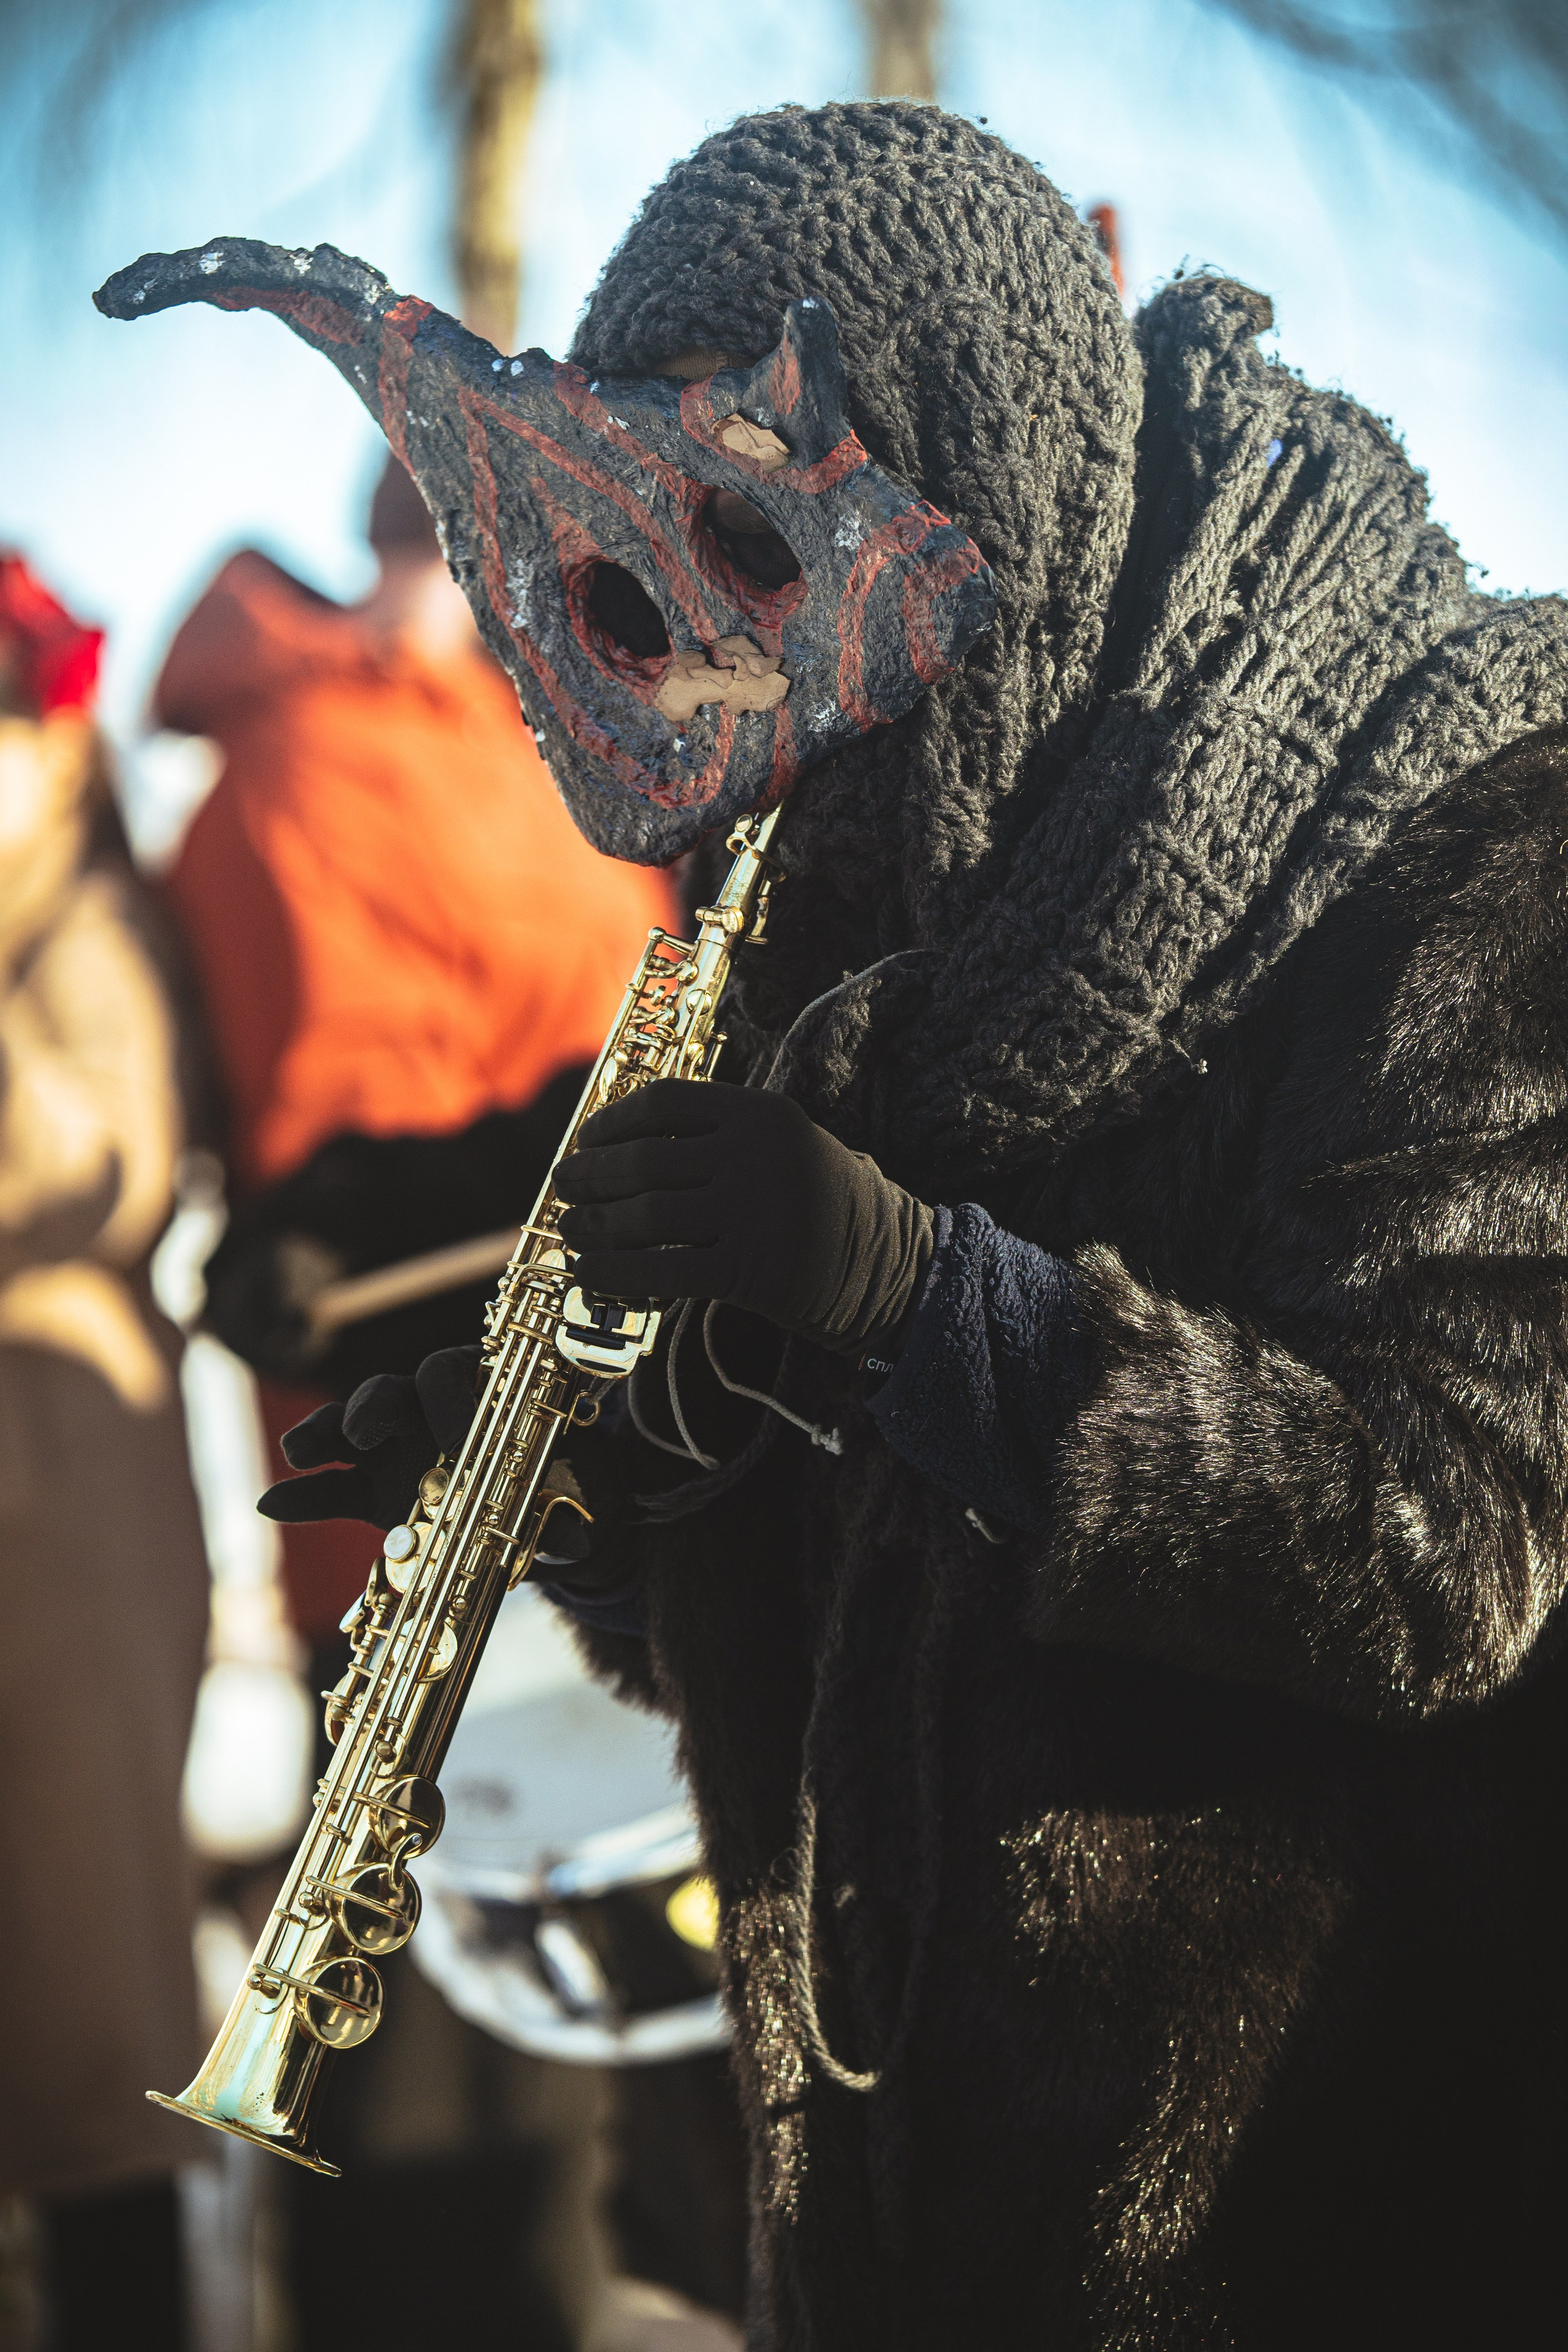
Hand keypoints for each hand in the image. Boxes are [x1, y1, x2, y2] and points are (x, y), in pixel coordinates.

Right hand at [257, 1341, 633, 1592]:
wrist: (539, 1514)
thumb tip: (576, 1539)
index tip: (454, 1437)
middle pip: (389, 1389)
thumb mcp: (565, 1495)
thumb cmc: (555, 1484)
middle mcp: (428, 1410)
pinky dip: (303, 1496)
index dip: (448, 1399)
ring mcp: (395, 1448)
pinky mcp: (372, 1491)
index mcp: (476, 1391)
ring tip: (299, 1454)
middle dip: (372, 1408)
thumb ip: (564, 1515)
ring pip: (349, 1428)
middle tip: (365, 1435)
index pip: (450, 1372)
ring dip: (322, 1434)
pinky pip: (330, 1487)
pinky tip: (272, 1505)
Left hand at [554, 1079, 932, 1356]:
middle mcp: (754, 1155)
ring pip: (644, 1215)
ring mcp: (751, 1212)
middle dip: (589, 1177)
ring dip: (593, 1226)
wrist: (888, 1266)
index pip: (663, 1102)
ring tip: (570, 1231)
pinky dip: (614, 1272)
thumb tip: (619, 1146)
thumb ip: (717, 1135)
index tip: (585, 1139)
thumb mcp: (783, 1143)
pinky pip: (660, 1269)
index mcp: (759, 1113)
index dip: (611, 1122)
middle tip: (563, 1188)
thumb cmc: (820, 1203)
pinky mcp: (747, 1270)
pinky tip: (591, 1275)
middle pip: (643, 1160)